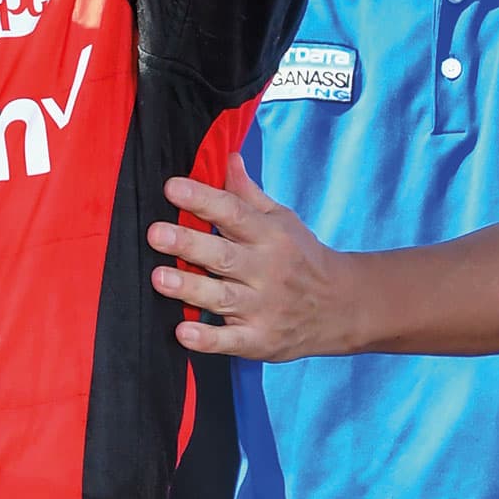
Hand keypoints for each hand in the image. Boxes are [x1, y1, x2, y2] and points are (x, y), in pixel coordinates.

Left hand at [148, 153, 347, 359]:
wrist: (342, 307)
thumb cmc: (302, 257)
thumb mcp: (282, 219)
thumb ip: (248, 194)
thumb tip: (227, 157)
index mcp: (269, 236)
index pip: (233, 212)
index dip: (202, 199)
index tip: (172, 188)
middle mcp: (266, 270)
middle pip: (223, 256)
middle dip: (189, 243)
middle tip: (156, 233)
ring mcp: (263, 308)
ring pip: (221, 297)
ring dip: (189, 288)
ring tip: (159, 277)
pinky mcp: (260, 340)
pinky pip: (230, 341)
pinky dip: (207, 340)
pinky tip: (183, 332)